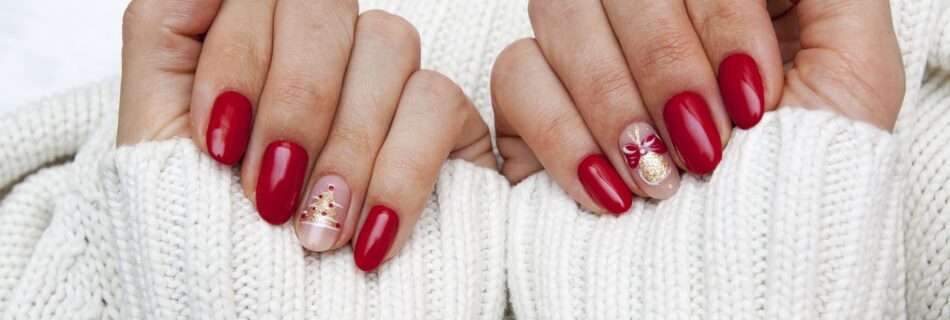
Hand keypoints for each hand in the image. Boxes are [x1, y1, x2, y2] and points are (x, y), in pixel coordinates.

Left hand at [117, 0, 494, 270]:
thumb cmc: (210, 248)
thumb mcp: (156, 143)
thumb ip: (165, 36)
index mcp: (249, 47)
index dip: (240, 58)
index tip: (220, 145)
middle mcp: (319, 55)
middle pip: (321, 1)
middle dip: (294, 103)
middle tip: (270, 195)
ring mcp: (384, 84)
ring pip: (387, 41)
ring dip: (345, 147)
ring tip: (316, 231)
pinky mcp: (444, 124)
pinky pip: (438, 100)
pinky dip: (398, 175)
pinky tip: (367, 237)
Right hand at [491, 0, 902, 213]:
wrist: (741, 282)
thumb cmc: (801, 187)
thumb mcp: (853, 73)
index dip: (720, 18)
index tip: (752, 94)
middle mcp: (644, 18)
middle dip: (666, 64)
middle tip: (705, 141)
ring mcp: (583, 55)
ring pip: (559, 9)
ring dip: (614, 100)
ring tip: (661, 173)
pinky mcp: (531, 103)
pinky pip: (514, 73)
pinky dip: (563, 134)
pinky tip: (610, 188)